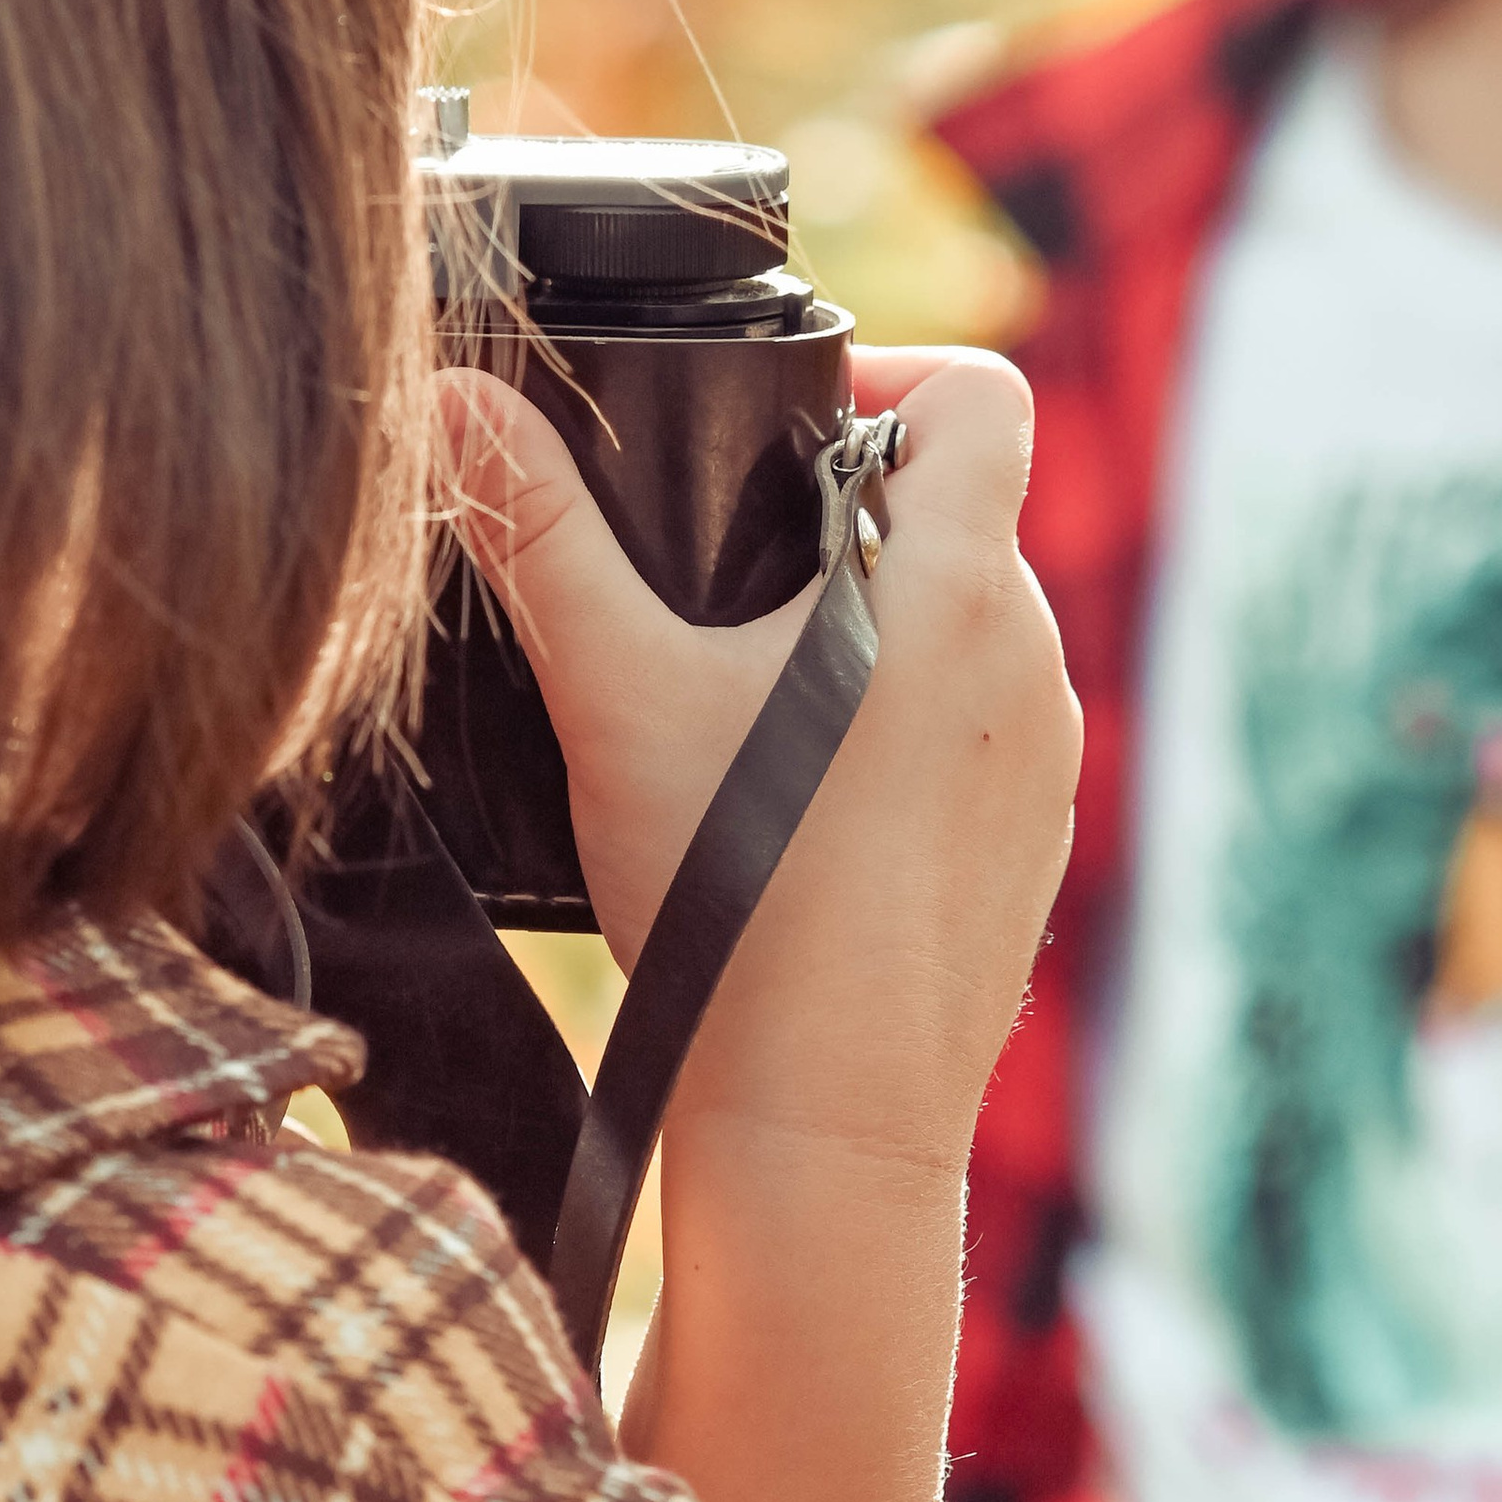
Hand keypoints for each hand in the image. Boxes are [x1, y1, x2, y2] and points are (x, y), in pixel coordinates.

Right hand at [434, 349, 1078, 1175]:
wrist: (821, 1123)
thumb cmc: (735, 900)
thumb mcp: (613, 691)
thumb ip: (537, 532)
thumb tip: (456, 398)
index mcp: (960, 590)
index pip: (977, 397)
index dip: (892, 377)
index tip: (789, 425)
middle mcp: (1034, 665)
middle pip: (961, 520)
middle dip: (846, 517)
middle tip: (720, 572)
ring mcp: (1045, 769)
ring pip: (966, 640)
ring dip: (872, 635)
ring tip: (742, 698)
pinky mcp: (1029, 856)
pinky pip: (975, 746)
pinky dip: (898, 740)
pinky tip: (792, 807)